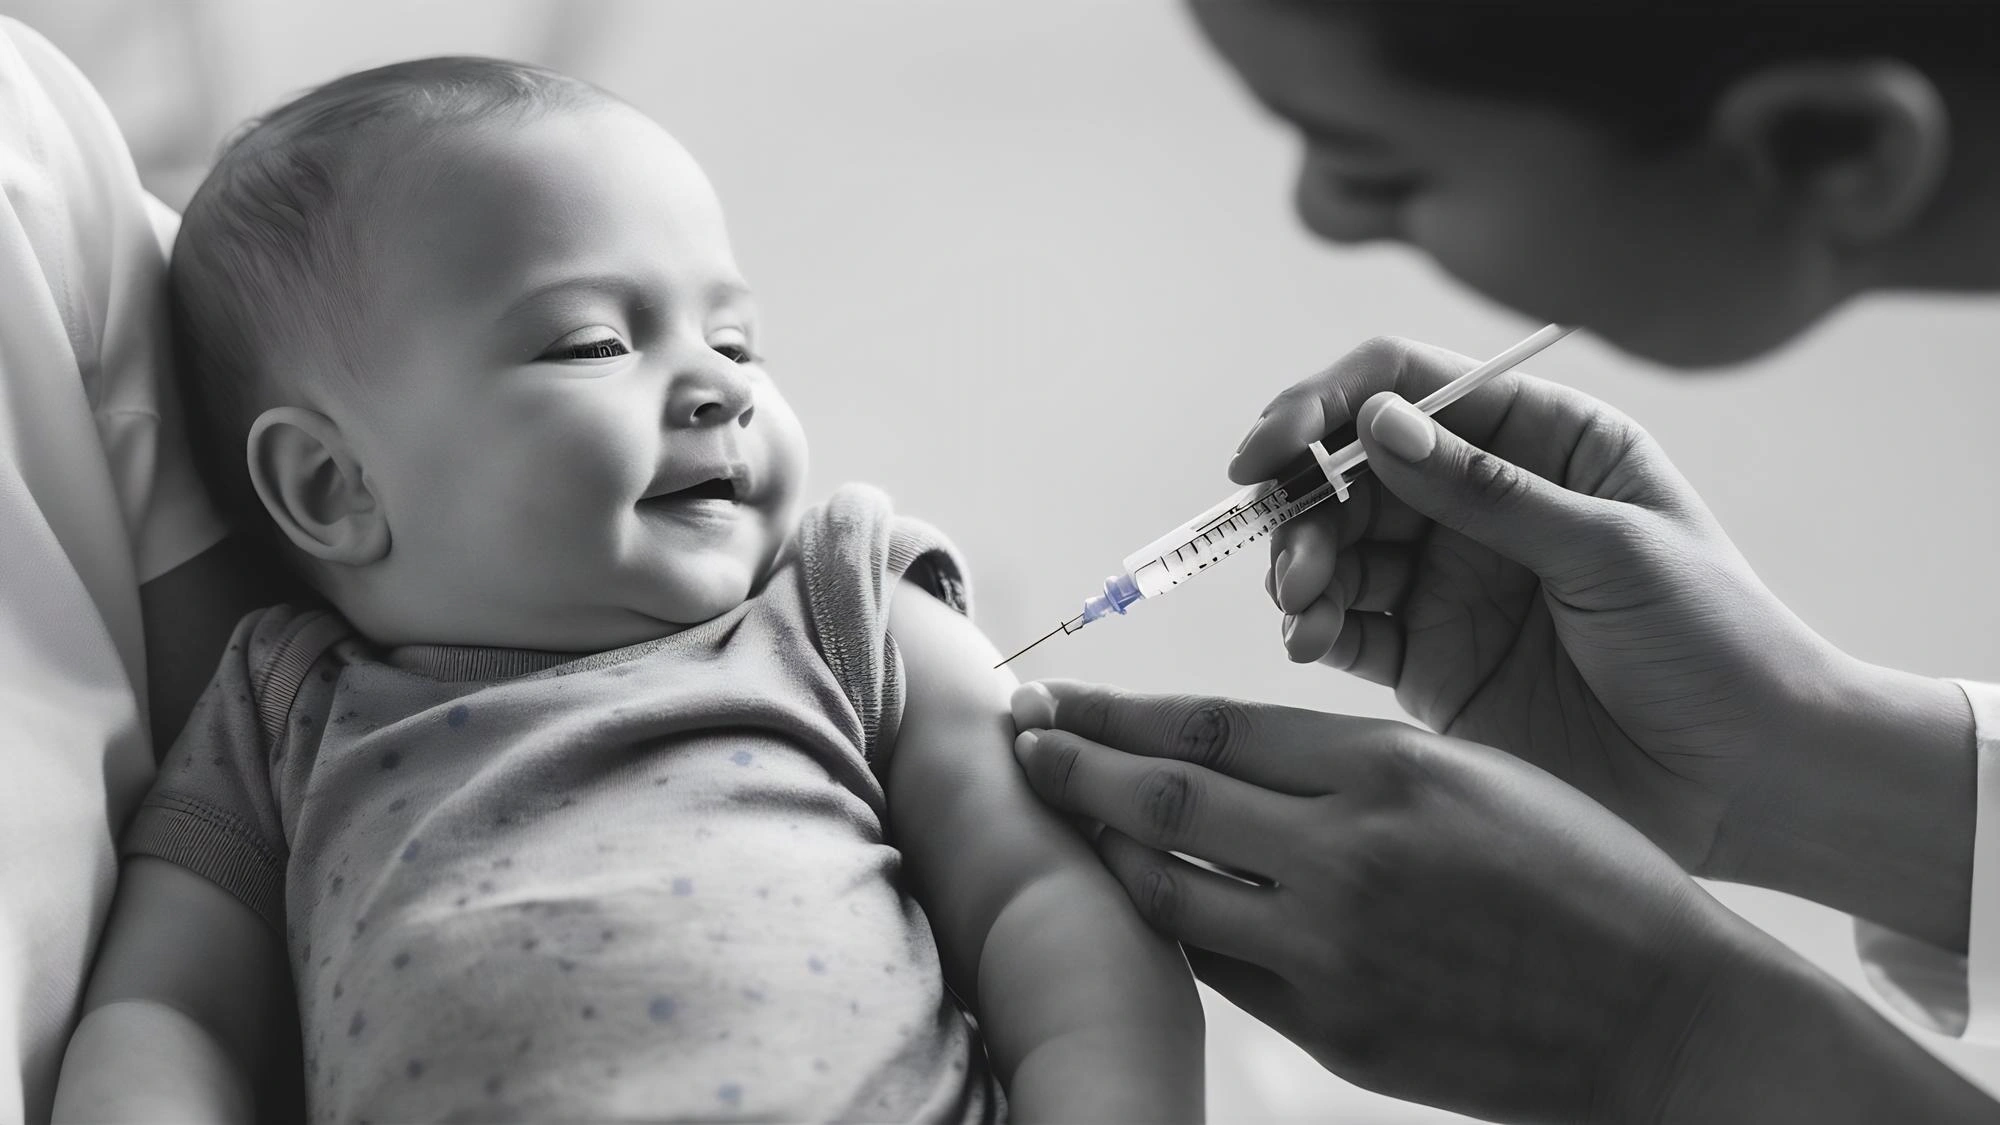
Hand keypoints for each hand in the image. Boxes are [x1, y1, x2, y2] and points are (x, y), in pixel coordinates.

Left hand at [1009, 680, 1999, 1124]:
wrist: (1664, 1016)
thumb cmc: (1589, 875)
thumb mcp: (1476, 774)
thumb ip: (1353, 768)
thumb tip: (1236, 761)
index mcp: (1389, 768)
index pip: (1208, 725)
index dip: (1116, 708)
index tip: (1055, 692)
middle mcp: (1346, 853)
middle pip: (1163, 797)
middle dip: (1072, 763)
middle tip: (1013, 737)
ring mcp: (1332, 950)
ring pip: (1166, 888)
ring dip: (1095, 848)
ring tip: (1050, 815)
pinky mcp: (1334, 1031)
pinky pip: (1215, 968)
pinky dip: (1164, 927)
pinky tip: (1131, 900)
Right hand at [1232, 335, 1852, 876]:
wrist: (1748, 782)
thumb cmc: (1713, 642)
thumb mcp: (1609, 549)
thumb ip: (1487, 490)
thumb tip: (1379, 422)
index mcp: (1542, 441)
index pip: (1411, 386)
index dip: (1329, 403)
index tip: (1274, 446)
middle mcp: (1484, 501)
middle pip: (1354, 467)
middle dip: (1303, 499)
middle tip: (1286, 553)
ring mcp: (1452, 581)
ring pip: (1337, 545)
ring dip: (1299, 564)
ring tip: (1298, 603)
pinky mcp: (1430, 659)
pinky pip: (1346, 626)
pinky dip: (1312, 626)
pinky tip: (1306, 640)